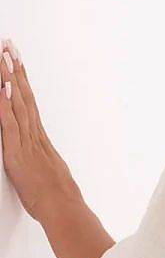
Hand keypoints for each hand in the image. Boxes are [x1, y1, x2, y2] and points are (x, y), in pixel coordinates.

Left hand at [0, 38, 79, 220]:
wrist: (65, 211)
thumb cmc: (58, 200)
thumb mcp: (49, 175)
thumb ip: (42, 160)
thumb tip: (41, 157)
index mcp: (40, 141)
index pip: (29, 103)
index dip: (22, 81)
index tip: (18, 61)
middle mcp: (34, 137)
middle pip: (24, 96)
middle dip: (16, 70)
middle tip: (10, 46)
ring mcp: (27, 144)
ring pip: (17, 104)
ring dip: (10, 79)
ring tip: (5, 56)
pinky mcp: (17, 154)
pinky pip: (10, 125)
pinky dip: (6, 105)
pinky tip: (3, 88)